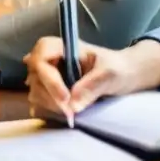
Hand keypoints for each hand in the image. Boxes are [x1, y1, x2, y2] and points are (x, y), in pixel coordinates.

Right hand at [24, 38, 159, 124]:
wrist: (124, 75)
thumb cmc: (118, 68)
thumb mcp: (110, 74)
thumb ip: (93, 85)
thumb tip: (73, 105)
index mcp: (63, 47)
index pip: (41, 58)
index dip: (49, 79)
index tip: (65, 98)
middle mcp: (51, 59)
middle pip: (35, 78)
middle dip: (51, 97)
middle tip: (71, 113)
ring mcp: (48, 76)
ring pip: (35, 92)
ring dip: (50, 106)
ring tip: (71, 113)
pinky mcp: (49, 91)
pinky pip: (39, 102)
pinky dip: (49, 110)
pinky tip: (64, 114)